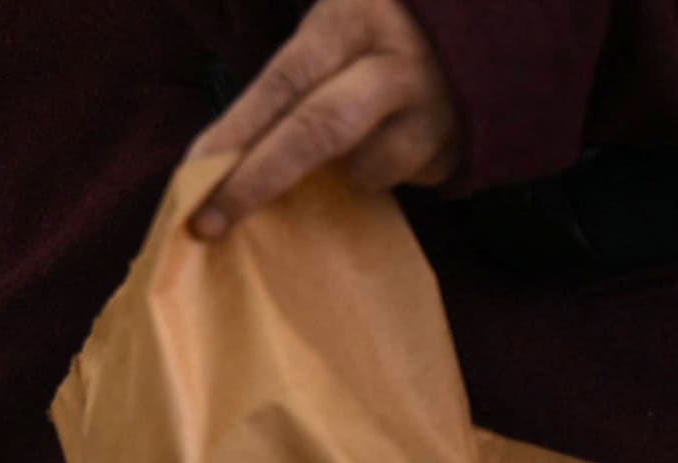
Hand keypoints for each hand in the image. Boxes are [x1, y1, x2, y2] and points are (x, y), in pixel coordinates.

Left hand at [184, 0, 458, 239]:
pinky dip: (382, 173)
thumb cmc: (383, 33)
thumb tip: (216, 160)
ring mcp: (437, 108)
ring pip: (367, 169)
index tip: (189, 181)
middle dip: (256, 183)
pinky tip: (394, 144)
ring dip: (344, 174)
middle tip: (209, 225)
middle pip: (317, 132)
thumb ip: (289, 84)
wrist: (488, 30)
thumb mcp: (336, 31)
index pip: (281, 85)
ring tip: (351, 149)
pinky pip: (403, 179)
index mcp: (353, 21)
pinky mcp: (460, 149)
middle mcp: (397, 63)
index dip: (232, 137)